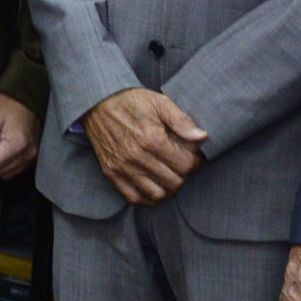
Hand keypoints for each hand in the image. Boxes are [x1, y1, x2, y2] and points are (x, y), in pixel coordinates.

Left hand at [0, 94, 40, 177]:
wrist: (27, 94)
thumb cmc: (7, 104)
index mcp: (17, 145)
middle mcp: (28, 154)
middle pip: (0, 173)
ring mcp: (34, 155)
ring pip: (8, 174)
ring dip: (0, 163)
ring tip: (1, 142)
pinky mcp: (35, 155)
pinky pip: (17, 169)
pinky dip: (9, 163)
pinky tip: (8, 148)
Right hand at [85, 87, 206, 203]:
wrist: (98, 104)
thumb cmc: (132, 102)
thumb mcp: (159, 102)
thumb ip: (181, 120)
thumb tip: (202, 137)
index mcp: (152, 139)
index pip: (185, 165)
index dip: (195, 162)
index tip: (193, 156)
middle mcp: (136, 157)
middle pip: (174, 182)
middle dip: (184, 175)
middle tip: (182, 165)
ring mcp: (123, 168)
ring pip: (157, 194)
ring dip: (169, 188)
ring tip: (170, 176)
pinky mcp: (112, 174)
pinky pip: (135, 198)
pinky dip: (148, 198)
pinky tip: (155, 186)